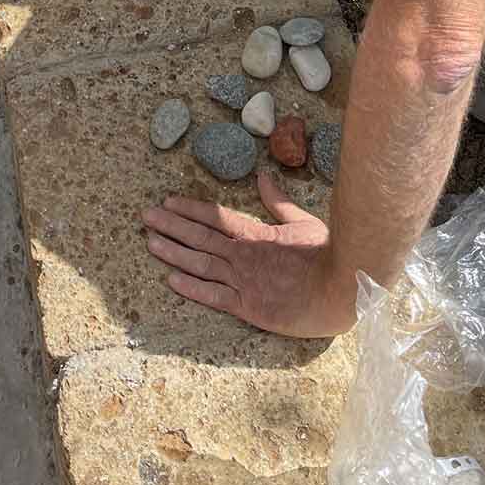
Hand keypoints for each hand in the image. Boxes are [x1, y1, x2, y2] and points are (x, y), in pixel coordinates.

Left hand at [143, 170, 352, 337]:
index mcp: (256, 234)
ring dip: (173, 253)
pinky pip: (214, 296)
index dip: (189, 209)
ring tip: (150, 242)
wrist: (339, 289)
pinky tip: (171, 280)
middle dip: (171, 226)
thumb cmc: (326, 255)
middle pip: (200, 237)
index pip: (216, 217)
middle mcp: (243, 255)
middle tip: (145, 217)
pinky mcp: (248, 307)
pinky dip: (191, 288)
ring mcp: (243, 282)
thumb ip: (278, 202)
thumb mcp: (302, 222)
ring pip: (201, 264)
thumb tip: (262, 177)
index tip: (168, 202)